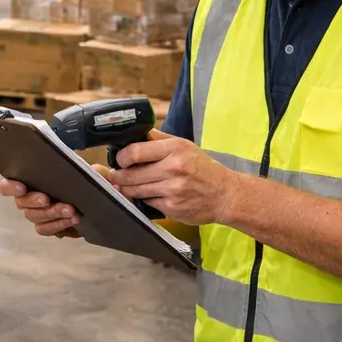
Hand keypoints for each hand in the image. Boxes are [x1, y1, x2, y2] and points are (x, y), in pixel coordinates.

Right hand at [1, 177, 92, 237]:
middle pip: (21, 203)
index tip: (22, 187)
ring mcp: (36, 214)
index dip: (10, 187)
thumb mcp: (87, 170)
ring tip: (70, 210)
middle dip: (34, 200)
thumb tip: (88, 171)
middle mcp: (27, 198)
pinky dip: (58, 225)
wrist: (95, 199)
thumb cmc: (85, 180)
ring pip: (34, 217)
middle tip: (48, 199)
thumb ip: (84, 168)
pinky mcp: (47, 226)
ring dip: (51, 213)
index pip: (7, 185)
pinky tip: (73, 220)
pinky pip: (45, 229)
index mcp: (28, 179)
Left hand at [104, 130, 236, 224]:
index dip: (121, 157)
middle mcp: (174, 168)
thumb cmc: (203, 168)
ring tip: (126, 184)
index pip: (135, 152)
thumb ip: (158, 139)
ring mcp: (173, 190)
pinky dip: (144, 199)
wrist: (226, 194)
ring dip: (127, 188)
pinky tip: (148, 194)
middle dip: (118, 175)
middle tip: (116, 174)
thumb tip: (135, 133)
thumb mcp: (184, 146)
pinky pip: (147, 202)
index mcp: (175, 149)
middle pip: (131, 174)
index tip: (119, 159)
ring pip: (135, 190)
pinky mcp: (172, 207)